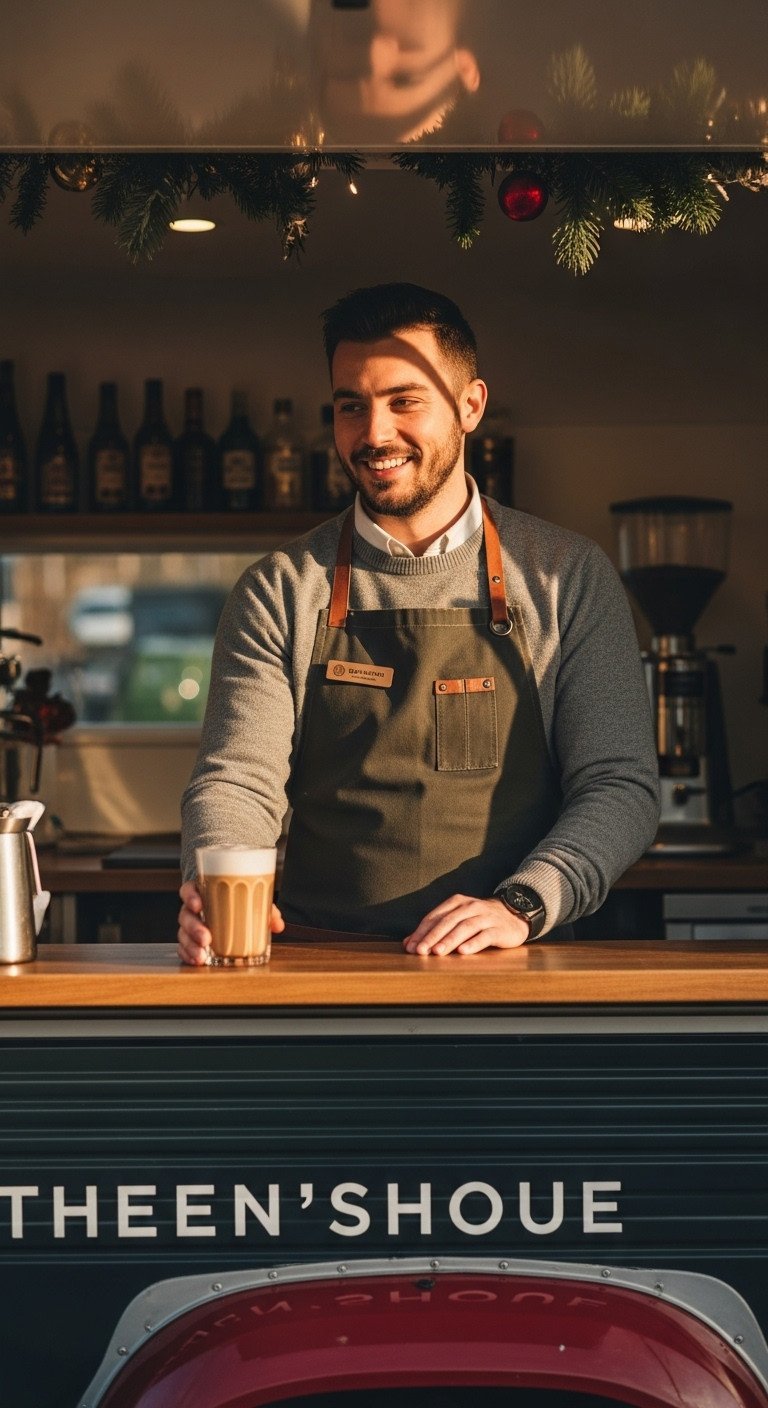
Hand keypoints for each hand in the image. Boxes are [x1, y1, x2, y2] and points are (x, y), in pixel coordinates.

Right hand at [177, 879, 284, 965]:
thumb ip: (265, 910)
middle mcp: (193, 910)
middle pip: (185, 915)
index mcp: (204, 893)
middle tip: (206, 938)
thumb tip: (278, 924)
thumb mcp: (252, 902)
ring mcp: (190, 926)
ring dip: (190, 946)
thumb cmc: (239, 904)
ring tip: (202, 956)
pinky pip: (183, 948)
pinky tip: (197, 961)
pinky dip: (188, 955)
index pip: (189, 890)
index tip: (198, 905)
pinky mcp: (190, 941)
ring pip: (182, 934)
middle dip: (193, 928)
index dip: (190, 896)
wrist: (232, 912)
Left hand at [403, 895, 529, 956]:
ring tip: (438, 952)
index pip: (435, 917)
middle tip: (421, 951)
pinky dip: (473, 943)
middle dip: (433, 936)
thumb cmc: (480, 920)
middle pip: (448, 921)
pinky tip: (463, 952)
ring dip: (450, 940)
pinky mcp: (499, 929)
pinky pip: (485, 936)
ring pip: (465, 927)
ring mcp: (486, 917)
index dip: (422, 932)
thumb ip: (435, 930)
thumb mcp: (457, 920)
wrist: (514, 915)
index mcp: (457, 902)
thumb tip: (409, 944)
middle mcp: (471, 907)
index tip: (411, 947)